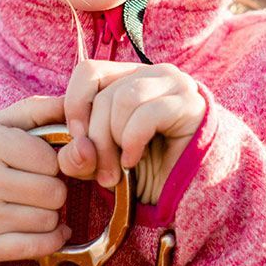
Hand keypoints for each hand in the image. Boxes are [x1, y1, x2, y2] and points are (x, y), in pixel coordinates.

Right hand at [0, 95, 70, 265]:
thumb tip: (77, 105)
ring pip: (50, 220)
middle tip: (31, 187)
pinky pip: (39, 247)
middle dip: (51, 189)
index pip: (52, 160)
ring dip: (47, 215)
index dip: (49, 162)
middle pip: (55, 192)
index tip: (31, 164)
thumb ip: (38, 111)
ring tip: (26, 205)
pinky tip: (44, 230)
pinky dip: (51, 240)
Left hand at [57, 60, 205, 201]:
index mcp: (130, 78)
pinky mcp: (190, 103)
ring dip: (113, 142)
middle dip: (95, 139)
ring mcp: (175, 84)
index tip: (78, 140)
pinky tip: (136, 160)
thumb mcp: (100, 163)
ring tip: (122, 167)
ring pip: (121, 100)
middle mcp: (153, 74)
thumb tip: (77, 145)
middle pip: (103, 94)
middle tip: (102, 173)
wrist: (190, 193)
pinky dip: (133, 142)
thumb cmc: (146, 172)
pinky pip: (145, 115)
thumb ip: (77, 154)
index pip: (88, 71)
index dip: (74, 105)